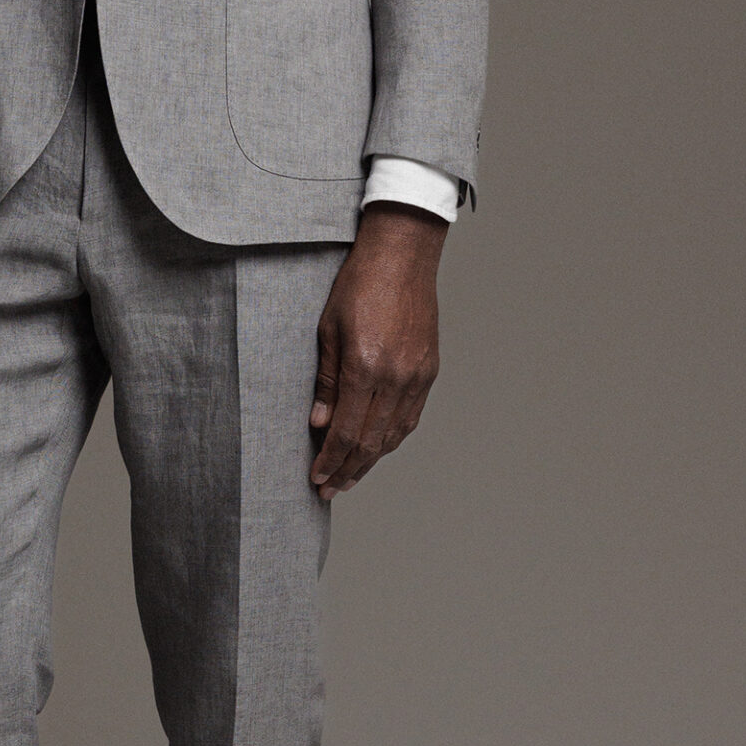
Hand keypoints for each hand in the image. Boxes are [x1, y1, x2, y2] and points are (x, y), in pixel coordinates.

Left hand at [309, 202, 446, 499]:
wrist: (403, 255)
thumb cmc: (359, 284)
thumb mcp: (327, 330)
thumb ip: (325, 381)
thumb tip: (318, 423)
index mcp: (365, 367)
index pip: (346, 432)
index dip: (330, 461)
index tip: (317, 479)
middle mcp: (395, 377)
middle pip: (370, 442)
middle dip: (347, 470)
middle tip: (329, 489)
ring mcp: (417, 376)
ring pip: (394, 435)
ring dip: (370, 461)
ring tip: (350, 476)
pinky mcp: (429, 370)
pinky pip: (410, 417)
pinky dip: (391, 439)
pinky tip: (376, 448)